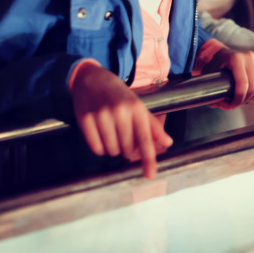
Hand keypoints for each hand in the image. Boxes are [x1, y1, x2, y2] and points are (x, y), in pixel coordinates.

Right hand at [69, 62, 172, 178]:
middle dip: (127, 148)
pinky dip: (99, 147)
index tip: (151, 175)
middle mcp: (120, 112)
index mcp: (137, 108)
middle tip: (123, 134)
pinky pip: (96, 148)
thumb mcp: (138, 106)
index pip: (145, 139)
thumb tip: (168, 142)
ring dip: (113, 148)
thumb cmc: (119, 96)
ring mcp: (102, 115)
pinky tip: (100, 134)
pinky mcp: (85, 119)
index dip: (149, 159)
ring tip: (111, 132)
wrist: (92, 79)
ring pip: (111, 151)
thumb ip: (152, 126)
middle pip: (127, 149)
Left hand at [204, 48, 253, 108]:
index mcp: (236, 58)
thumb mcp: (213, 77)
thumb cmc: (216, 66)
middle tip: (235, 104)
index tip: (231, 105)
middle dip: (245, 99)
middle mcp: (249, 55)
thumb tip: (223, 105)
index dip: (238, 100)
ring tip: (244, 97)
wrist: (220, 54)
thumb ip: (216, 91)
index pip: (243, 85)